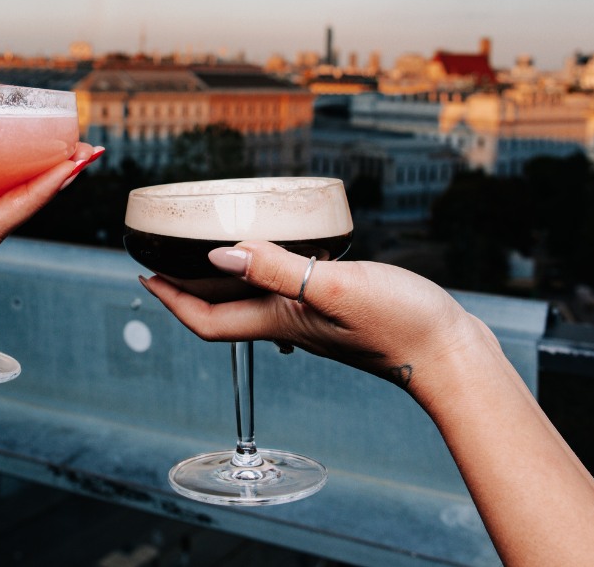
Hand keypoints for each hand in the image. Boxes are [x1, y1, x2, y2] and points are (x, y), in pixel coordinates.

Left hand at [139, 240, 491, 397]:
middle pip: (221, 306)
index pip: (205, 319)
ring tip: (208, 242)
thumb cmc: (399, 324)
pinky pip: (283, 286)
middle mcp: (285, 321)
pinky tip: (275, 246)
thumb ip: (277, 269)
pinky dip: (265, 265)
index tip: (144, 276)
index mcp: (277, 319)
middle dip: (187, 283)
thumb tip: (219, 255)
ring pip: (251, 296)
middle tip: (167, 251)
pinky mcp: (333, 307)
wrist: (449, 352)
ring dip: (223, 273)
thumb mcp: (333, 288)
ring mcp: (308, 316)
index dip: (170, 300)